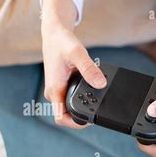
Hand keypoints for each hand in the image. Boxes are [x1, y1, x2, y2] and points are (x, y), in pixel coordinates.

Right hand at [41, 0, 106, 127]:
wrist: (54, 33)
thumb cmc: (61, 42)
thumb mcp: (77, 53)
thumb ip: (89, 69)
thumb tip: (101, 84)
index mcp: (55, 89)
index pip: (61, 118)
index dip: (75, 123)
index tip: (89, 120)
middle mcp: (54, 93)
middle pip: (66, 115)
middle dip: (82, 116)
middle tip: (99, 108)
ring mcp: (57, 90)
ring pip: (69, 106)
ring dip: (82, 106)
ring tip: (97, 99)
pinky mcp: (61, 85)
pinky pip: (70, 97)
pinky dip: (81, 97)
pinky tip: (91, 90)